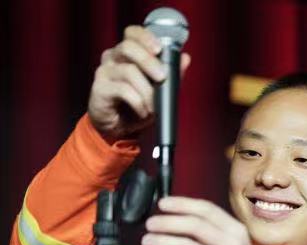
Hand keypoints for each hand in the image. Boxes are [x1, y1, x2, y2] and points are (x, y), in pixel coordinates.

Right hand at [87, 25, 190, 142]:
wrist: (120, 128)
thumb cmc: (139, 104)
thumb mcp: (160, 89)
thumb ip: (172, 73)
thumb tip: (186, 58)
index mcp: (127, 52)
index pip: (132, 33)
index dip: (145, 37)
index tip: (159, 49)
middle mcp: (113, 57)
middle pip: (128, 47)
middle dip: (149, 61)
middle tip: (162, 77)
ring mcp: (104, 72)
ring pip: (128, 71)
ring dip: (147, 91)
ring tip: (154, 106)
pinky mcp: (100, 89)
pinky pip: (123, 90)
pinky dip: (138, 102)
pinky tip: (143, 111)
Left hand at [141, 197, 260, 244]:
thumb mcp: (233, 242)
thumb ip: (211, 229)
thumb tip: (176, 216)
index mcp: (235, 229)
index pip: (206, 210)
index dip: (182, 204)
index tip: (162, 203)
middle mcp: (230, 243)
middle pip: (194, 225)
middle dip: (167, 222)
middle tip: (150, 223)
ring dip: (161, 240)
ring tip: (146, 240)